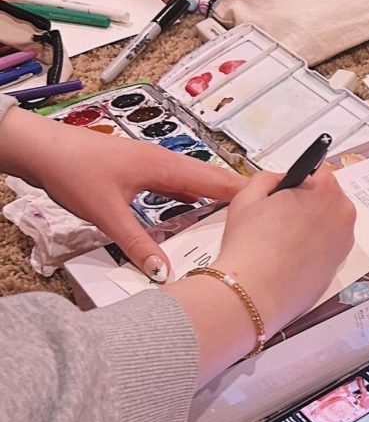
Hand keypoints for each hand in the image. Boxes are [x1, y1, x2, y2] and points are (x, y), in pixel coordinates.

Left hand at [0, 109, 245, 277]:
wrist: (42, 149)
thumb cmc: (73, 171)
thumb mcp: (106, 214)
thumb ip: (136, 244)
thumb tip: (162, 272)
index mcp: (165, 166)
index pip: (216, 181)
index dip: (245, 192)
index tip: (274, 200)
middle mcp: (164, 161)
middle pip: (212, 177)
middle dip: (238, 193)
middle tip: (266, 208)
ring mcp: (152, 164)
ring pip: (195, 179)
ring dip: (215, 193)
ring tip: (237, 211)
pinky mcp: (140, 169)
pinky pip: (177, 182)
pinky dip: (191, 194)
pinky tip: (192, 205)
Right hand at [211, 166, 355, 334]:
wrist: (254, 293)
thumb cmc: (250, 246)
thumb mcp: (248, 196)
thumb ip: (268, 177)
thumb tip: (281, 179)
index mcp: (325, 190)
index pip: (318, 172)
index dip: (298, 182)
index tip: (286, 192)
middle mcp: (343, 214)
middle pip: (326, 198)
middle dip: (306, 204)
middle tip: (278, 219)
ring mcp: (344, 242)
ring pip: (328, 224)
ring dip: (311, 226)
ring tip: (282, 240)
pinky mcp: (339, 265)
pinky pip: (327, 248)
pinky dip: (313, 249)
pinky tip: (290, 256)